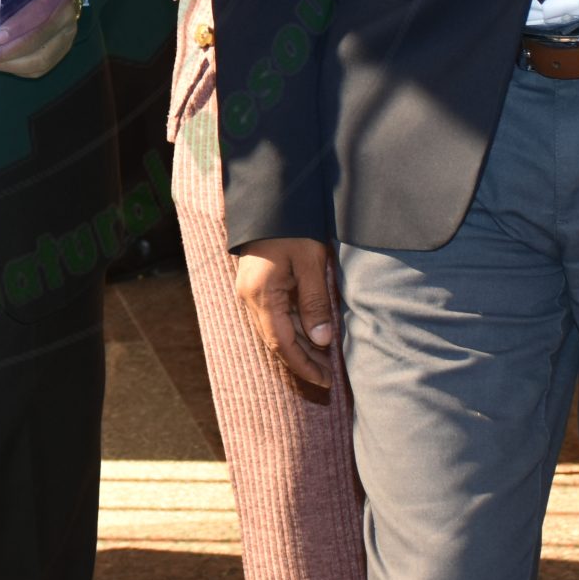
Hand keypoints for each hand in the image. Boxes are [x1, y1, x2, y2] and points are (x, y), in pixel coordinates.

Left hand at [0, 0, 78, 79]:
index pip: (40, 11)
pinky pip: (43, 67)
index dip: (18, 25)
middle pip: (41, 39)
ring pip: (43, 58)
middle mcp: (68, 14)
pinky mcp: (64, 48)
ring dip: (15, 64)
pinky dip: (21, 69)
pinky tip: (4, 64)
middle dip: (12, 50)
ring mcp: (68, 34)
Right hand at [235, 236, 338, 388]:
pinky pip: (273, 315)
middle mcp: (249, 297)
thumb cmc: (292, 227)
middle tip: (329, 374)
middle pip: (275, 341)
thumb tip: (321, 341)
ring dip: (298, 345)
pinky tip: (310, 332)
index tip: (325, 380)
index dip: (303, 366)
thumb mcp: (311, 263)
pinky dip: (292, 328)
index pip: (282, 344)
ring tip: (323, 358)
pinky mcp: (256, 284)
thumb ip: (315, 303)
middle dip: (302, 360)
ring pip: (274, 329)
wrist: (271, 199)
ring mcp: (250, 290)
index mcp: (261, 295)